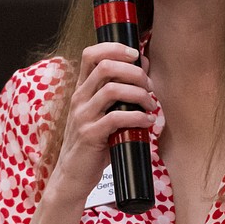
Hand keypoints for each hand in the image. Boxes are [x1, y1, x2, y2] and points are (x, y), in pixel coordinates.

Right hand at [47, 42, 154, 203]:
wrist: (73, 175)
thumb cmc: (94, 142)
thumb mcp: (105, 112)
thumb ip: (121, 90)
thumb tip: (143, 64)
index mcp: (82, 89)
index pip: (91, 54)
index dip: (115, 48)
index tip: (135, 55)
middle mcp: (79, 98)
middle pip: (106, 67)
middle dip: (134, 71)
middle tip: (149, 85)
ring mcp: (83, 116)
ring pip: (113, 90)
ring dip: (139, 94)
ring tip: (151, 105)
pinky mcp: (90, 135)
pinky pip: (116, 118)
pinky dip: (137, 117)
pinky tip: (146, 122)